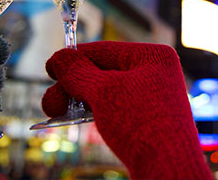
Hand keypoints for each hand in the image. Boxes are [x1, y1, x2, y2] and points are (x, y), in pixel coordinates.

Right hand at [42, 41, 211, 179]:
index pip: (104, 50)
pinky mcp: (148, 120)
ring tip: (56, 114)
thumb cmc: (141, 124)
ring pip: (106, 92)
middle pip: (102, 72)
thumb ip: (77, 73)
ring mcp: (153, 97)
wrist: (167, 168)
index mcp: (152, 56)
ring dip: (79, 101)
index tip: (49, 68)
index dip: (73, 58)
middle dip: (72, 87)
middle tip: (50, 104)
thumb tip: (59, 58)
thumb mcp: (103, 92)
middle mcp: (155, 73)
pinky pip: (115, 108)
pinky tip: (78, 120)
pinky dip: (94, 112)